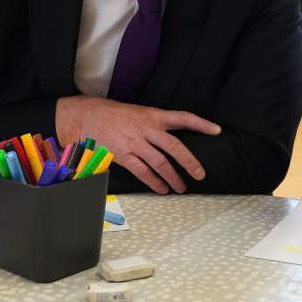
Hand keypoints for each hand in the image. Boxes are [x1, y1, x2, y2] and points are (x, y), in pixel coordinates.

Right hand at [56, 96, 220, 193]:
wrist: (84, 116)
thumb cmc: (111, 114)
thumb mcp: (137, 112)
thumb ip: (154, 124)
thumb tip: (170, 139)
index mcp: (152, 115)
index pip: (183, 117)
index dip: (201, 123)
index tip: (216, 130)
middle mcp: (146, 128)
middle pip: (174, 146)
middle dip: (189, 162)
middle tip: (200, 174)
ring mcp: (134, 142)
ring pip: (160, 163)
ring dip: (173, 177)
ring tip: (181, 188)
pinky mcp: (123, 155)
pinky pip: (143, 172)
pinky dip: (155, 182)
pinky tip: (162, 189)